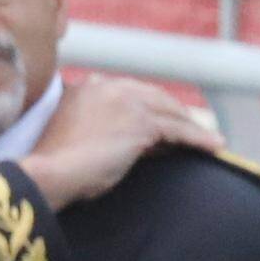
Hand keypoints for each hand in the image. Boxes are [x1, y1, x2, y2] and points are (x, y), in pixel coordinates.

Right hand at [6, 70, 223, 210]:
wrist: (46, 173)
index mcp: (87, 88)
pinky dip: (198, 139)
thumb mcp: (72, 134)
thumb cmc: (51, 164)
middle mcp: (108, 87)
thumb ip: (94, 124)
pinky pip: (179, 131)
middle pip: (155, 97)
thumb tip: (130, 139)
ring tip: (207, 139)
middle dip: (174, 113)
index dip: (147, 108)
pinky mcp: (142, 123)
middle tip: (188, 128)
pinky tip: (212, 146)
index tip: (158, 123)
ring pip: (170, 112)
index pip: (129, 93)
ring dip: (191, 126)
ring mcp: (127, 103)